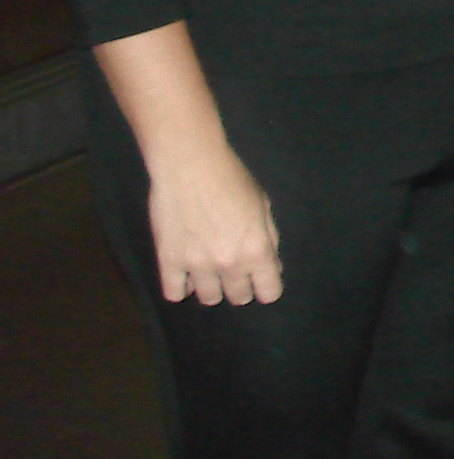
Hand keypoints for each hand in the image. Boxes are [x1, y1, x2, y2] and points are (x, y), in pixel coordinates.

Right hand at [146, 142, 281, 305]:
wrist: (190, 165)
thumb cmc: (233, 179)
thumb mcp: (263, 205)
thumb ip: (269, 239)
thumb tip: (272, 267)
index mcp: (256, 249)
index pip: (269, 292)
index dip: (268, 288)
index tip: (262, 281)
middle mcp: (229, 263)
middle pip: (239, 298)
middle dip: (241, 287)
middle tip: (235, 271)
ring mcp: (196, 265)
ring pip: (209, 299)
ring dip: (213, 288)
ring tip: (210, 271)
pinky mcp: (168, 262)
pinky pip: (174, 294)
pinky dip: (181, 287)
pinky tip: (185, 274)